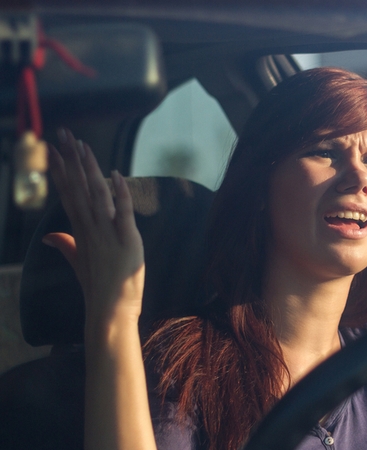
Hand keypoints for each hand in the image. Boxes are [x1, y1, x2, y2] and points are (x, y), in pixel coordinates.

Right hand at [44, 129, 144, 325]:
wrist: (110, 310)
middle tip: (63, 134)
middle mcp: (91, 228)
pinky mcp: (128, 240)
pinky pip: (123, 212)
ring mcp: (108, 234)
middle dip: (71, 160)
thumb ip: (65, 245)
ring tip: (83, 146)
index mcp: (81, 230)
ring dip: (90, 169)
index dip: (61, 170)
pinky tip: (115, 175)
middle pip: (78, 188)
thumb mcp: (79, 263)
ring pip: (97, 195)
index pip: (68, 193)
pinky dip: (120, 194)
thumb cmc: (98, 287)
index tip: (54, 149)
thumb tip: (48, 235)